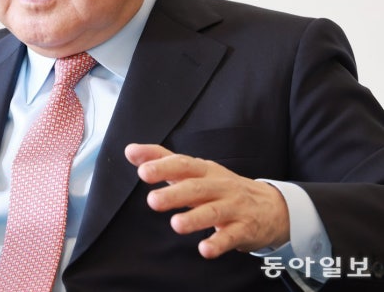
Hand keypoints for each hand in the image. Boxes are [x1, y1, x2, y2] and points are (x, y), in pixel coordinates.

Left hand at [124, 143, 289, 258]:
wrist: (271, 206)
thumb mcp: (195, 171)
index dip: (163, 167)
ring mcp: (234, 207)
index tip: (142, 171)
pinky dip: (219, 243)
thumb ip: (162, 160)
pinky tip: (205, 249)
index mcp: (204, 170)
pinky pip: (231, 236)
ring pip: (214, 212)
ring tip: (175, 225)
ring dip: (195, 218)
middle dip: (175, 194)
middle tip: (152, 201)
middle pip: (197, 188)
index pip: (183, 165)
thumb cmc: (221, 187)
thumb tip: (130, 151)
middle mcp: (219, 186)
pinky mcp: (244, 229)